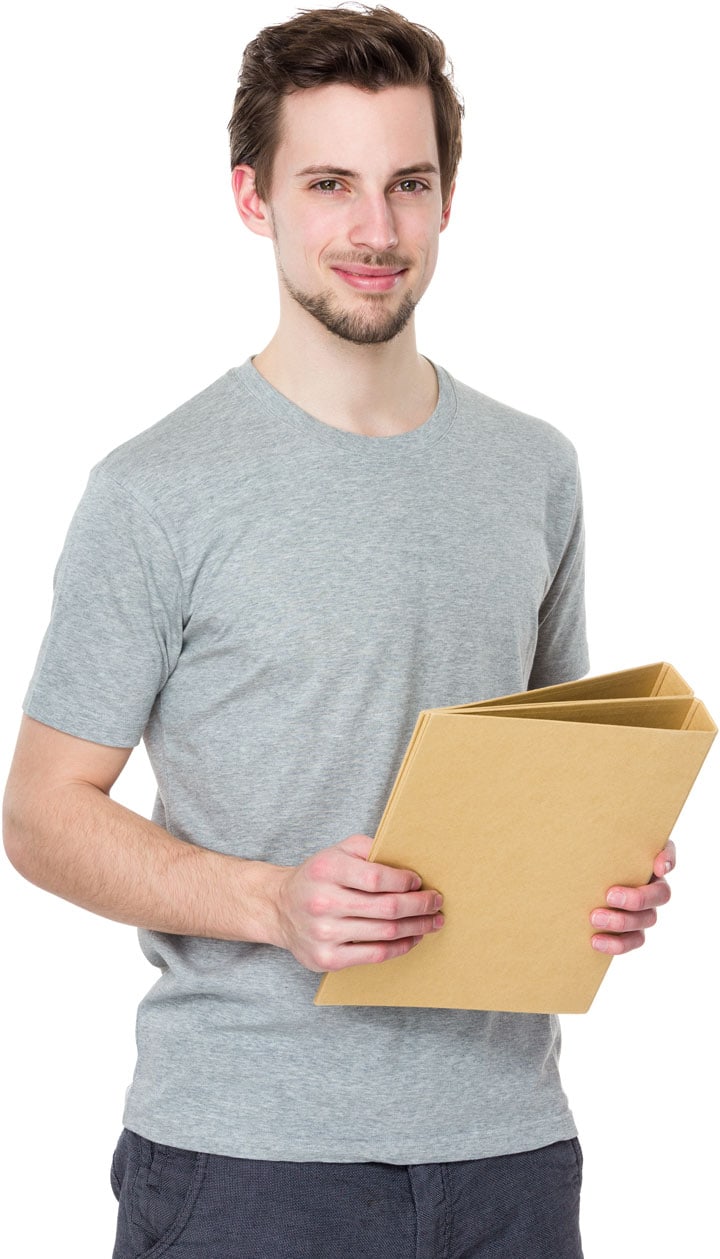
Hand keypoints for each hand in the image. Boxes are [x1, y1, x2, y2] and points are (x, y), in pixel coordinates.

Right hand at [274, 833, 443, 971]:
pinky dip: (401, 946)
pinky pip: (376, 955)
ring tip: (432, 921)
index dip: (405, 881)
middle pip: (387, 908)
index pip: (377, 877)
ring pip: (386, 933)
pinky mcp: (327, 959)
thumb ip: (369, 848)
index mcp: (326, 870)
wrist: (279, 908)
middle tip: (437, 902)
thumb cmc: (318, 876)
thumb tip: (408, 860)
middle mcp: (323, 902)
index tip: (419, 882)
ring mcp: (324, 934)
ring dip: (417, 927)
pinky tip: (413, 938)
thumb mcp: (338, 851)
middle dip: (420, 906)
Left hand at [590, 841, 674, 954]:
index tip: (656, 868)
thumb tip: (646, 853)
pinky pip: (631, 942)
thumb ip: (619, 834)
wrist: (579, 877)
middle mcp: (652, 889)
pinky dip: (615, 944)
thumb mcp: (602, 842)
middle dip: (636, 898)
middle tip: (609, 895)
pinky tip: (595, 940)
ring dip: (621, 922)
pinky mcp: (629, 932)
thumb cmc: (594, 857)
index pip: (667, 858)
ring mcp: (643, 913)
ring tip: (594, 918)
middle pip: (660, 896)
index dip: (667, 862)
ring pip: (645, 921)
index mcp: (649, 865)